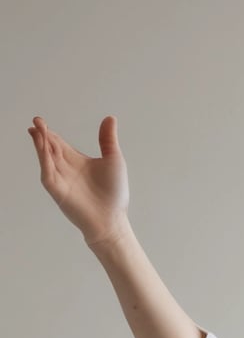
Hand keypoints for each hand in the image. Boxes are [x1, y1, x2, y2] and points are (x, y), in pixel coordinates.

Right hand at [28, 115, 129, 245]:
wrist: (113, 219)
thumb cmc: (114, 194)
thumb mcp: (113, 159)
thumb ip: (107, 139)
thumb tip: (110, 118)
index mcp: (76, 161)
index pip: (58, 143)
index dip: (49, 132)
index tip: (40, 121)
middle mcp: (66, 169)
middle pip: (50, 147)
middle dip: (42, 134)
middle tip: (36, 121)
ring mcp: (60, 179)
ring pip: (46, 157)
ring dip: (40, 143)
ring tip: (36, 129)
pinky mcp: (57, 190)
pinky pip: (47, 171)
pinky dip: (44, 158)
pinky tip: (42, 146)